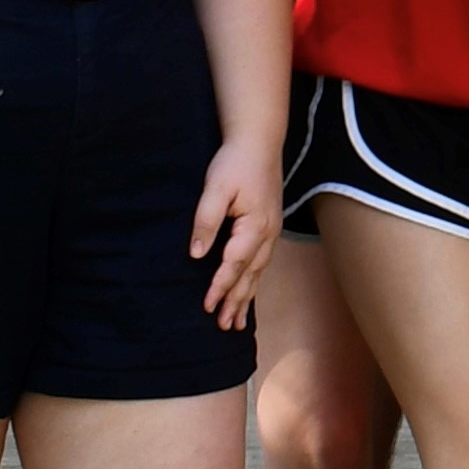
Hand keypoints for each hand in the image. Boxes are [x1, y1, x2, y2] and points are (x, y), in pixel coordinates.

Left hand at [190, 130, 281, 328]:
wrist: (259, 142)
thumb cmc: (235, 163)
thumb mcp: (215, 189)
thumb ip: (206, 221)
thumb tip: (197, 254)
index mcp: (254, 226)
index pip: (234, 264)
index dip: (220, 287)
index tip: (207, 306)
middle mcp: (267, 233)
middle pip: (250, 275)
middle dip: (236, 301)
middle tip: (224, 326)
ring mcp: (271, 231)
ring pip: (258, 272)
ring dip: (247, 296)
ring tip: (236, 321)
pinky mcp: (270, 227)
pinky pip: (262, 262)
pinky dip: (254, 281)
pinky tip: (248, 290)